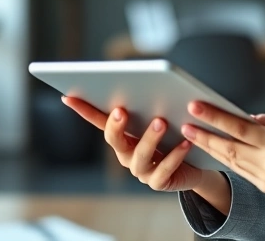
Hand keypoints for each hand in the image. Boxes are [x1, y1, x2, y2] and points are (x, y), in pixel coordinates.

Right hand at [61, 96, 208, 191]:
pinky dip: (175, 155)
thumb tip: (147, 81)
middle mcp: (126, 154)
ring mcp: (141, 170)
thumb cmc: (174, 135)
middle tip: (121, 110)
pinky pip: (165, 170)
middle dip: (115, 125)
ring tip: (161, 121)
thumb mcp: (162, 116)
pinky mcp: (159, 182)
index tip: (68, 96)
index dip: (83, 110)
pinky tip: (185, 142)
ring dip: (150, 138)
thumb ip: (151, 104)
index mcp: (122, 136)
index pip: (98, 120)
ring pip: (141, 156)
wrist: (195, 166)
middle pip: (115, 140)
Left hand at [181, 101, 264, 203]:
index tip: (196, 107)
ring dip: (211, 148)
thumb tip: (245, 118)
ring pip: (231, 161)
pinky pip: (240, 171)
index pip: (239, 127)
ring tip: (194, 137)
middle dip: (204, 136)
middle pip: (229, 147)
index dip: (214, 117)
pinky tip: (214, 150)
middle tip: (185, 125)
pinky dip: (225, 160)